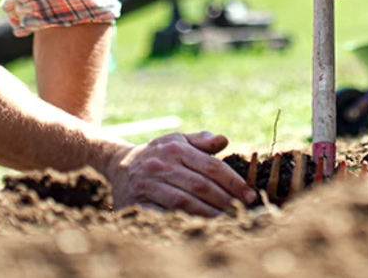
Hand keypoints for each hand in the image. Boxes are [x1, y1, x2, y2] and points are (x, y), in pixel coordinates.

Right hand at [103, 131, 255, 216]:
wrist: (118, 165)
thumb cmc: (157, 153)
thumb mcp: (176, 140)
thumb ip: (201, 140)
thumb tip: (224, 140)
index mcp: (175, 149)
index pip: (211, 166)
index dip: (233, 181)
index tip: (249, 194)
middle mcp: (161, 165)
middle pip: (200, 185)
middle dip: (225, 199)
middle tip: (242, 210)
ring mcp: (148, 185)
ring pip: (184, 201)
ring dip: (208, 213)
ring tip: (226, 220)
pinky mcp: (137, 203)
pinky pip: (163, 214)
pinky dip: (181, 221)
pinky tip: (198, 226)